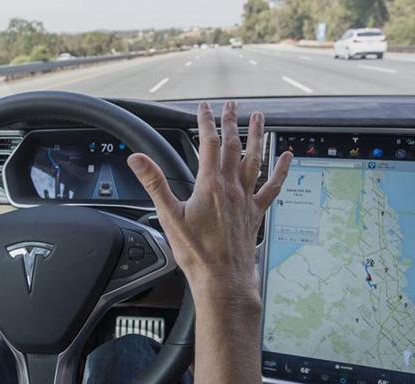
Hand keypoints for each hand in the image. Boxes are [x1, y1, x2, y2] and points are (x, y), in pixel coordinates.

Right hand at [128, 101, 291, 301]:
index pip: (208, 144)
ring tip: (258, 117)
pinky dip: (280, 170)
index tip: (204, 107)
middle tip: (231, 105)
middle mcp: (231, 187)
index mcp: (209, 185)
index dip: (205, 122)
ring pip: (254, 159)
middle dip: (230, 123)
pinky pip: (272, 187)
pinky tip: (286, 157)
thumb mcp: (169, 216)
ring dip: (256, 136)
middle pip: (232, 146)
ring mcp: (246, 199)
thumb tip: (137, 160)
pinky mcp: (255, 213)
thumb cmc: (196, 252)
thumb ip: (154, 183)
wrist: (222, 279)